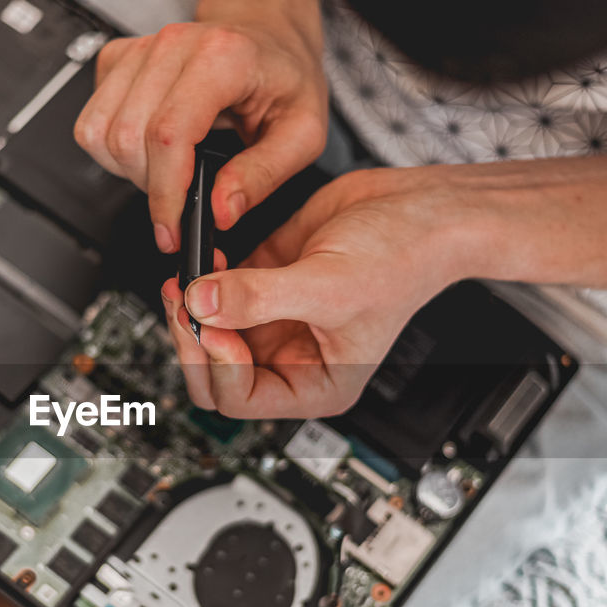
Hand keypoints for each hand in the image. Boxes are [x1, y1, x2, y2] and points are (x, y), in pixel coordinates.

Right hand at [73, 0, 325, 252]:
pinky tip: (148, 150)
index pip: (169, 134)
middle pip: (128, 139)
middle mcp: (174, 46)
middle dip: (151, 188)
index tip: (173, 229)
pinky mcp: (117, 60)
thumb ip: (263, 176)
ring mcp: (141, 50)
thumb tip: (222, 212)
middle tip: (181, 199)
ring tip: (167, 173)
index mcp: (223, 58)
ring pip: (98, 133)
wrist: (267, 39)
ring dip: (127, 170)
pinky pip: (90, 121)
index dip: (165, 193)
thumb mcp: (302, 134)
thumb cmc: (283, 79)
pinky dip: (112, 150)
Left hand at [160, 168, 488, 417]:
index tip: (214, 321)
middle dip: (194, 339)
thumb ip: (258, 297)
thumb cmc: (402, 259)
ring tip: (186, 273)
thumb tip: (202, 303)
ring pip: (209, 332)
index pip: (240, 397)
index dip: (218, 363)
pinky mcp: (265, 281)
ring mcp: (275, 320)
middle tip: (184, 300)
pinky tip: (204, 251)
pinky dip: (202, 275)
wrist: (422, 208)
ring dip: (192, 306)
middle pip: (213, 374)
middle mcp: (292, 358)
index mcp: (315, 383)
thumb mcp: (328, 285)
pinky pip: (216, 292)